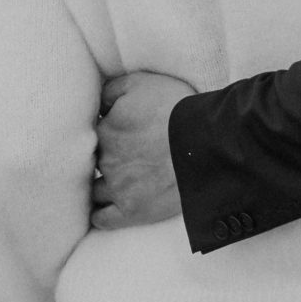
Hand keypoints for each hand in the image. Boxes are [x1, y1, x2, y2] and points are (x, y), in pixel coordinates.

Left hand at [90, 71, 189, 229]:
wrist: (205, 142)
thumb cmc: (176, 108)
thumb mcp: (140, 83)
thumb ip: (111, 90)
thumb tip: (98, 103)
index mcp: (106, 129)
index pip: (95, 132)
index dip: (108, 132)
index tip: (121, 133)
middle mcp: (106, 159)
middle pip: (95, 160)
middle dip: (105, 158)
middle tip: (123, 156)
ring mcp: (117, 187)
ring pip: (95, 190)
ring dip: (100, 186)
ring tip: (113, 183)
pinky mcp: (132, 210)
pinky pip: (103, 218)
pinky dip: (100, 215)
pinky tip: (103, 211)